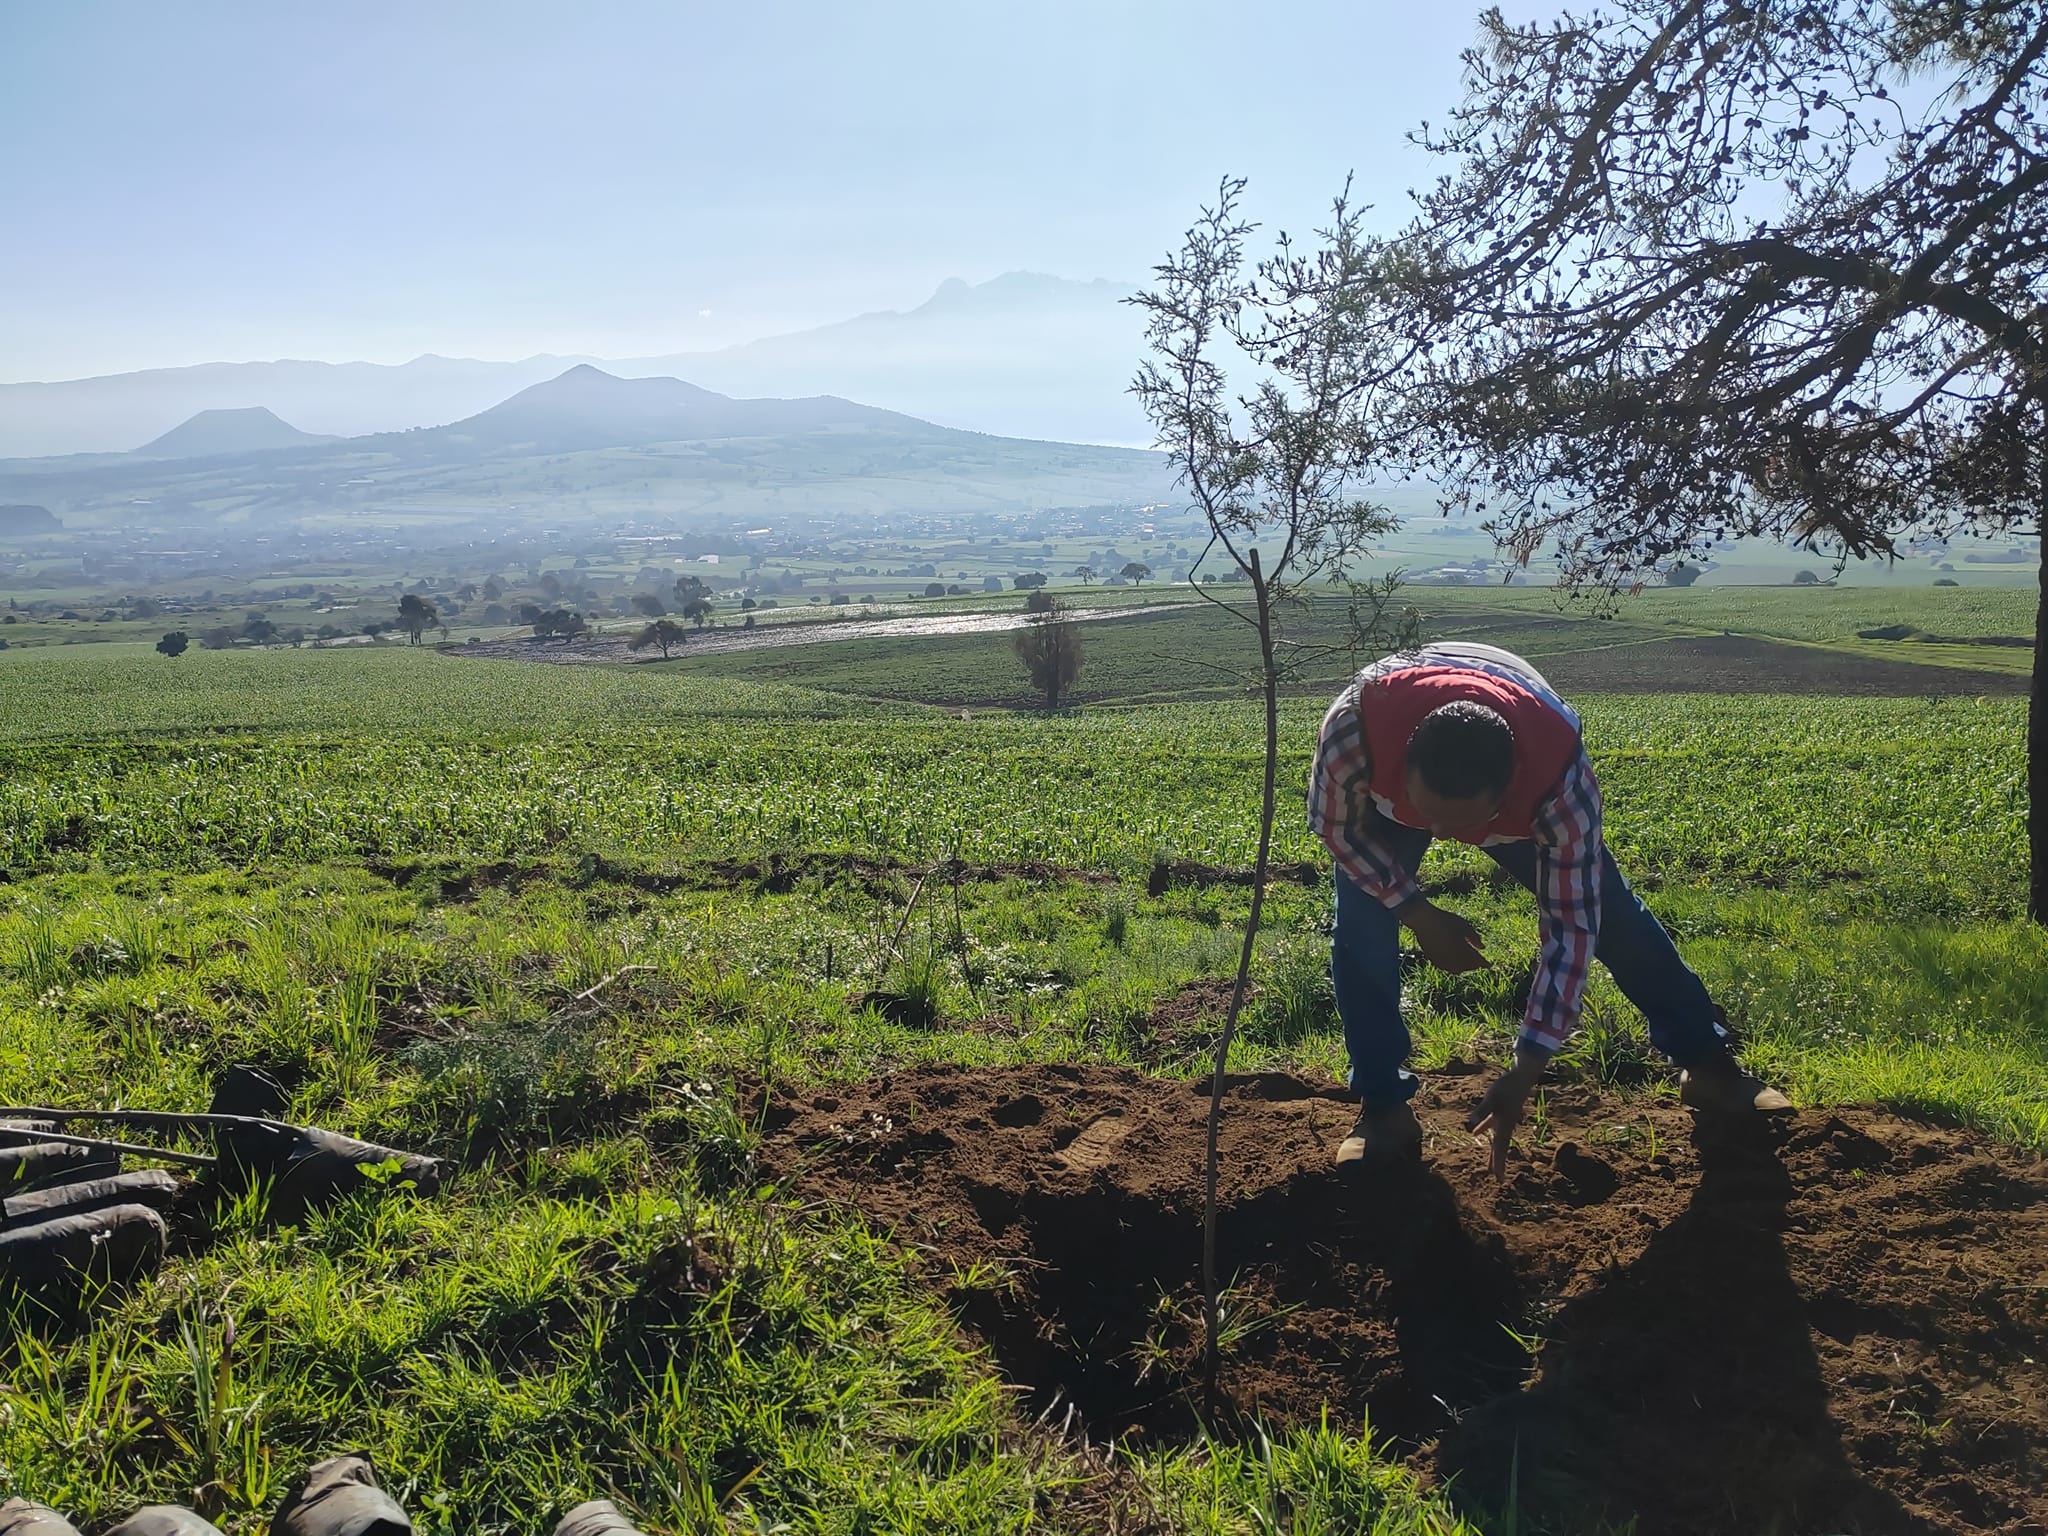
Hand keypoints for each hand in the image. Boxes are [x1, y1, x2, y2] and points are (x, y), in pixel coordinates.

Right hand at [1399, 898, 1488, 973]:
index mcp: (1463, 949)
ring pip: (1457, 970)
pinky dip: (1453, 967)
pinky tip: (1454, 963)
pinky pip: (1446, 968)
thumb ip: (1474, 937)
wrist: (1424, 920)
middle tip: (1479, 963)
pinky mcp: (1433, 960)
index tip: (1489, 965)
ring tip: (1467, 963)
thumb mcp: (1464, 925)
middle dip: (1475, 965)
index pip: (1477, 961)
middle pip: (1468, 967)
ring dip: (1464, 968)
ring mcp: (1442, 960)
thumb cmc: (1445, 920)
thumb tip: (1482, 948)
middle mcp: (1453, 957)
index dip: (1484, 964)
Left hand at [1465, 1053, 1545, 1179]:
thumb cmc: (1507, 1087)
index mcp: (1505, 1125)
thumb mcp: (1492, 1099)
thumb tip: (1471, 1125)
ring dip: (1493, 1150)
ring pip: (1497, 1138)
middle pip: (1501, 1147)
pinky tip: (1475, 1133)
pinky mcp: (1501, 1110)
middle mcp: (1506, 1125)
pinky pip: (1491, 1124)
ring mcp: (1504, 1118)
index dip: (1499, 1163)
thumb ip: (1482, 1111)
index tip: (1499, 1178)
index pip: (1500, 1148)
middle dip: (1498, 1162)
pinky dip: (1484, 1129)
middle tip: (1498, 1178)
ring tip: (1490, 1164)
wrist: (1521, 1076)